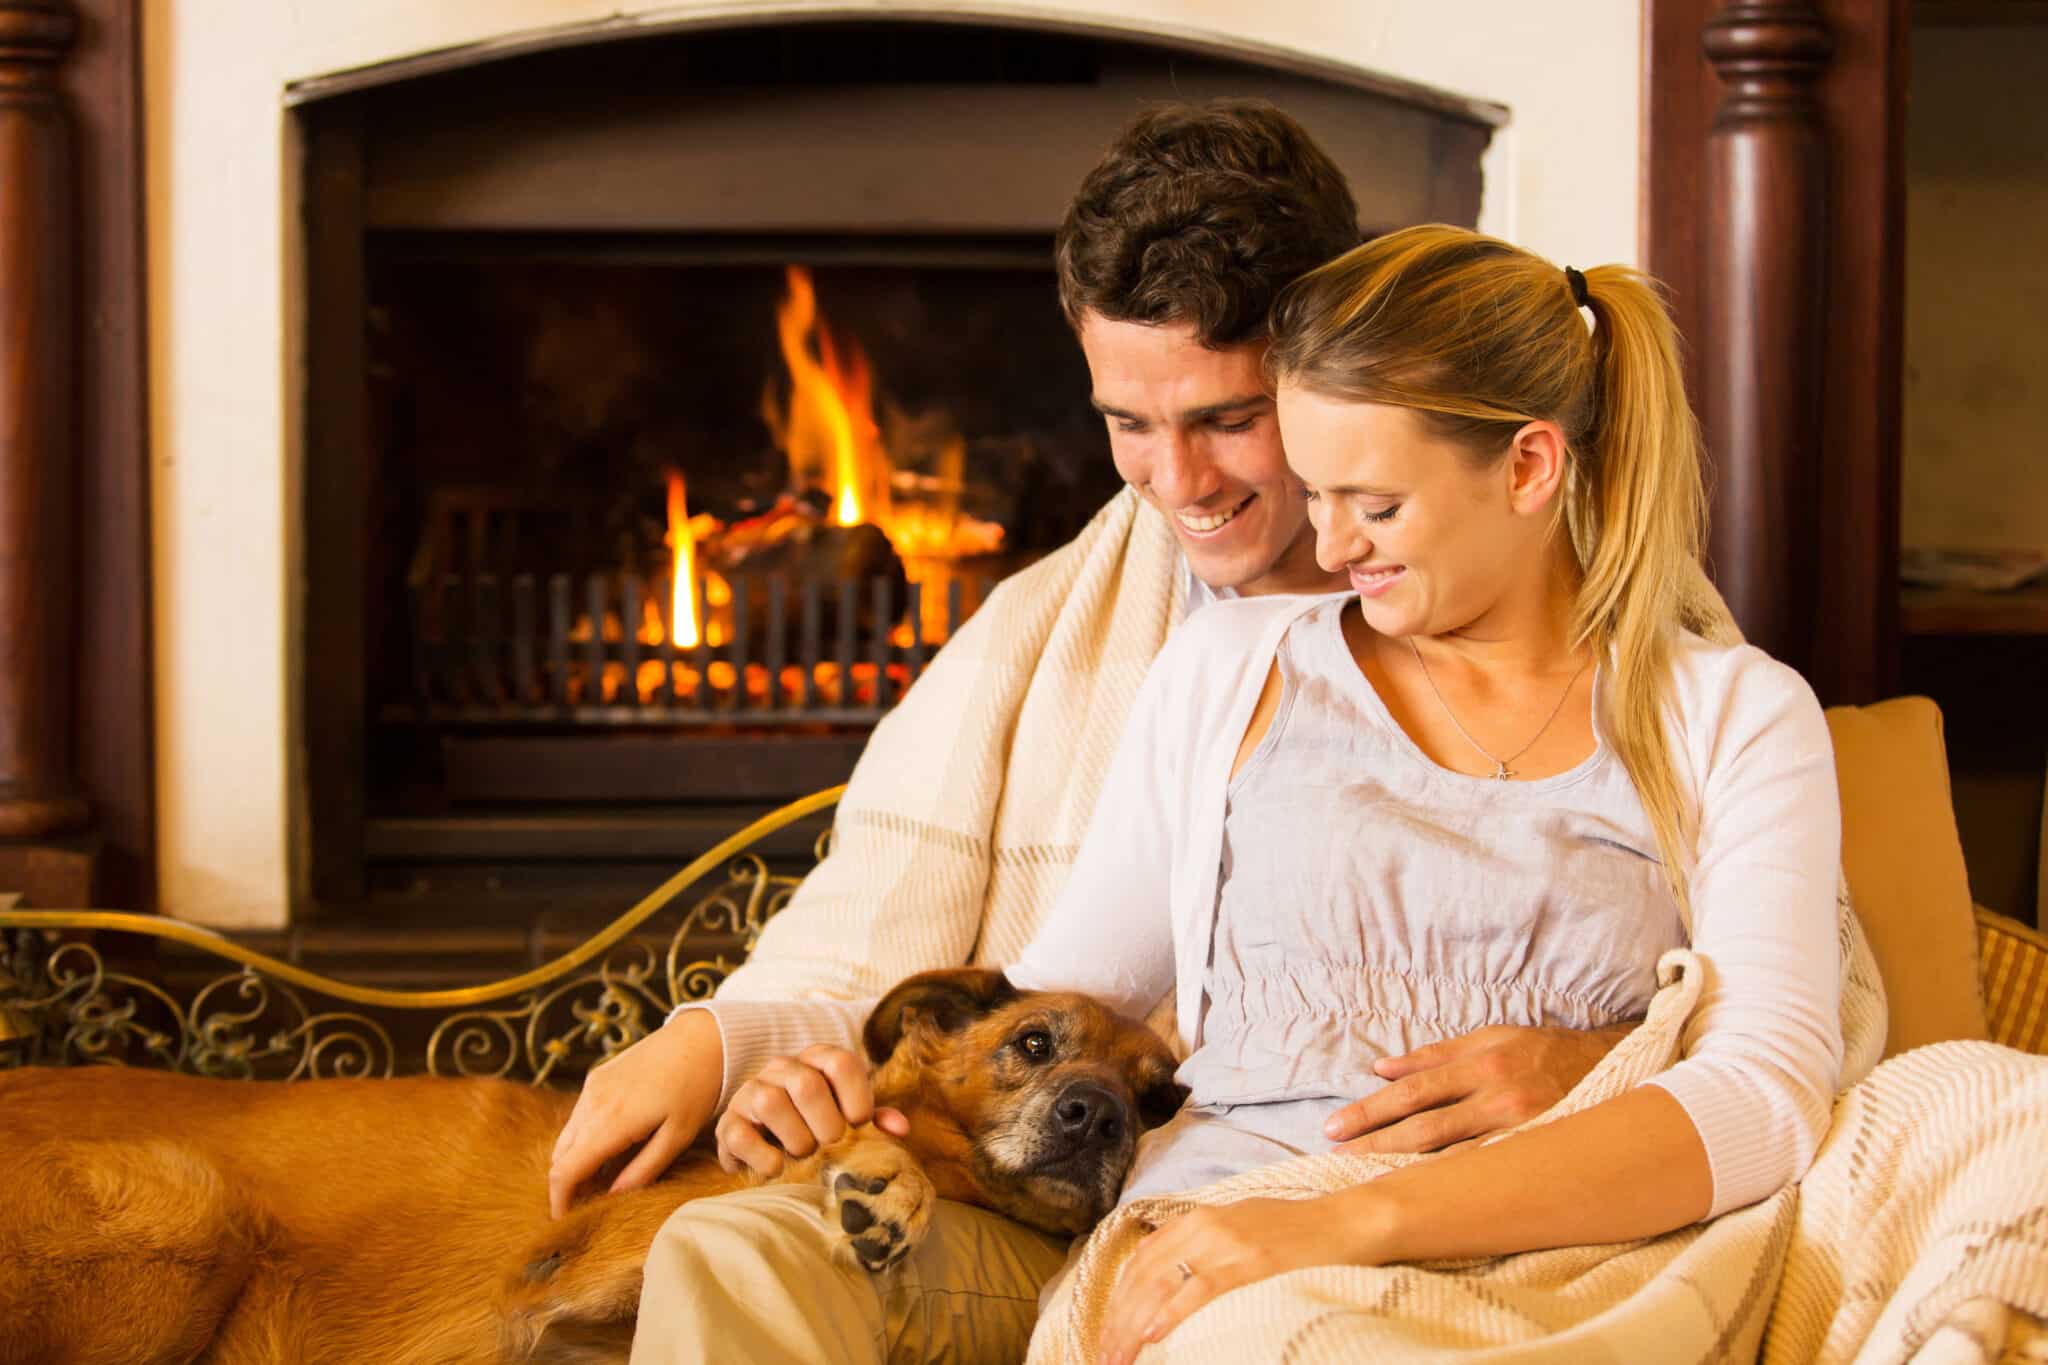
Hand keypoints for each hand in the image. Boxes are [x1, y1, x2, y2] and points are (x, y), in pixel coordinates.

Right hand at [548, 1008, 724, 1218]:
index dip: (560, 1201)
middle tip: (588, 1206)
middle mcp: (592, 1101)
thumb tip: (613, 1197)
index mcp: (610, 1120)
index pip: (565, 1171)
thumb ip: (643, 1171)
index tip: (565, 1222)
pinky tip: (609, 1150)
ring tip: (600, 1182)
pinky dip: (583, 1140)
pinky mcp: (598, 1077)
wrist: (702, 1037)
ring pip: (566, 1137)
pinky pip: (579, 1117)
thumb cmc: (697, 1089)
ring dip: (574, 1162)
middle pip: (560, 1156)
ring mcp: (592, 1086)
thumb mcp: (678, 1137)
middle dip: (567, 1185)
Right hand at [713, 1044, 907, 1177]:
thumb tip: (900, 1129)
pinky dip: (764, 1157)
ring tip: (804, 1156)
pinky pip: (741, 1135)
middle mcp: (782, 1067)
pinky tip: (777, 1168)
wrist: (766, 1137)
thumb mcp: (846, 1117)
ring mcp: (751, 1092)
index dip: (857, 1099)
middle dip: (826, 1127)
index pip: (842, 1062)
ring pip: (771, 1103)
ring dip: (795, 1140)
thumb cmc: (816, 1125)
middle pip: (807, 1085)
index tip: (858, 1127)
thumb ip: (874, 1119)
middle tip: (831, 1148)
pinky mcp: (728, 1122)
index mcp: (817, 1059)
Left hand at [1096, 1194, 1386, 1364]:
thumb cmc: (1295, 1231)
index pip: (1141, 1261)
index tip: (1104, 1332)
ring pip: (1162, 1286)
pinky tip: (1153, 1334)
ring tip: (1117, 1357)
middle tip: (1102, 1356)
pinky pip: (1200, 1290)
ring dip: (1133, 1326)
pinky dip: (1172, 1312)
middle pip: (1143, 1277)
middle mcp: (1205, 1228)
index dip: (1117, 1299)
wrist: (1345, 1223)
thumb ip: (1199, 1244)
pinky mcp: (1251, 1263)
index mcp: (1198, 1220)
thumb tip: (1162, 1274)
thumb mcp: (1237, 1225)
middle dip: (1116, 1320)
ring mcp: (1227, 1245)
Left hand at [1326, 1022, 1635, 1153]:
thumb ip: (1437, 1055)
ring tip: (1364, 1180)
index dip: (1371, 1110)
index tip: (1336, 1128)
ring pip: (1449, 1153)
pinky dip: (1450, 1183)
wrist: (1616, 1066)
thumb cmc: (1544, 1052)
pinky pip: (1486, 1170)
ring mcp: (1521, 1125)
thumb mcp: (1492, 1038)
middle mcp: (1498, 1092)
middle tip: (1335, 1157)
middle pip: (1423, 1123)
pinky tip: (1422, 1194)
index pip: (1412, 1089)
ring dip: (1402, 1166)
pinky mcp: (1538, 1149)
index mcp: (1482, 1060)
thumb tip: (1382, 1068)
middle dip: (1374, 1141)